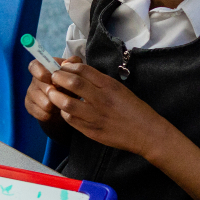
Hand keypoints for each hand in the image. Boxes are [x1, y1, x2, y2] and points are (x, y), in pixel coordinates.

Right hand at [24, 56, 73, 123]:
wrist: (67, 103)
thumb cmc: (70, 84)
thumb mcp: (75, 72)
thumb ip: (74, 63)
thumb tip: (67, 63)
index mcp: (42, 68)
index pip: (34, 66)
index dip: (41, 72)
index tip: (51, 79)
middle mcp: (34, 80)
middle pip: (42, 88)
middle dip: (57, 93)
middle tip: (66, 94)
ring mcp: (30, 94)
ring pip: (45, 104)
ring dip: (57, 106)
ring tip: (63, 103)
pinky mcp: (30, 107)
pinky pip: (42, 114)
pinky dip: (53, 114)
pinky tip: (56, 111)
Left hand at [48, 61, 170, 157]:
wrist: (147, 133)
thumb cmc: (133, 109)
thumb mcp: (118, 88)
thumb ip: (97, 80)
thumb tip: (74, 70)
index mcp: (109, 86)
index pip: (83, 70)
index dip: (68, 66)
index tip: (62, 67)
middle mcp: (102, 99)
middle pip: (72, 83)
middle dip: (58, 78)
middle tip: (52, 77)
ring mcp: (96, 116)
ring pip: (66, 103)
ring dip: (55, 96)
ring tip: (52, 92)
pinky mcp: (92, 131)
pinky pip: (70, 120)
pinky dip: (63, 112)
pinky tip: (64, 109)